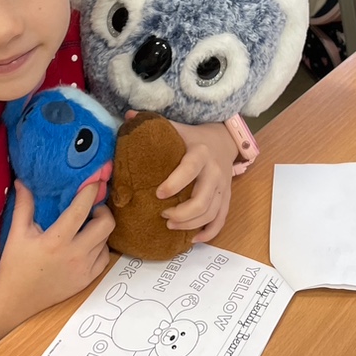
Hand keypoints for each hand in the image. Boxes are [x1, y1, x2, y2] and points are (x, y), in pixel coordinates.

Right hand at [0, 181, 113, 319]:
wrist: (15, 301)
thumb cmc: (15, 264)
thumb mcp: (17, 233)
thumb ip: (24, 205)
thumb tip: (22, 181)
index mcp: (56, 240)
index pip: (81, 210)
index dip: (91, 191)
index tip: (94, 180)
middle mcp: (74, 255)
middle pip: (106, 224)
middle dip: (102, 210)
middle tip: (91, 209)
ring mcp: (83, 269)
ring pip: (106, 240)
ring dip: (100, 229)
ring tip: (86, 226)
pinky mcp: (87, 280)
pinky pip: (104, 258)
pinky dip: (100, 248)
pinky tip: (87, 246)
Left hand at [157, 118, 236, 242]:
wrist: (223, 140)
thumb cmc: (192, 137)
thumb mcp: (176, 128)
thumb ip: (153, 124)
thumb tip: (128, 116)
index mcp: (200, 153)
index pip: (190, 169)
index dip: (175, 183)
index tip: (158, 193)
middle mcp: (215, 172)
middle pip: (202, 200)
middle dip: (181, 213)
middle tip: (163, 216)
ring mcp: (222, 187)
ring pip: (211, 213)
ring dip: (190, 224)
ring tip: (170, 226)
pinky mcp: (226, 198)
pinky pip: (221, 220)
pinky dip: (209, 232)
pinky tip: (193, 238)